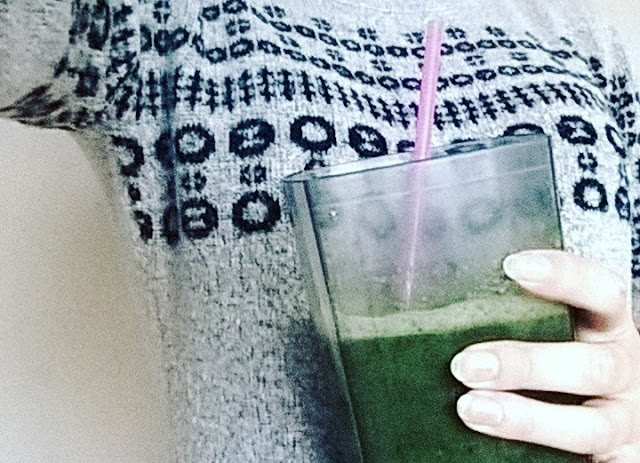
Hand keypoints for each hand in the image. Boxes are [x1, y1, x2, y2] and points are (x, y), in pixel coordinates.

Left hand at [450, 250, 639, 461]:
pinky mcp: (620, 456)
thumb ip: (519, 318)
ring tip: (471, 409)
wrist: (619, 407)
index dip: (563, 277)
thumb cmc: (567, 355)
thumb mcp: (556, 329)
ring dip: (526, 418)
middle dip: (525, 365)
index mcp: (608, 327)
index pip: (600, 291)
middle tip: (468, 365)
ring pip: (588, 424)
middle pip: (590, 365)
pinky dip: (565, 461)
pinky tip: (521, 457)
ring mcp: (624, 418)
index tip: (513, 267)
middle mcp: (623, 369)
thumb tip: (441, 309)